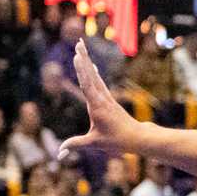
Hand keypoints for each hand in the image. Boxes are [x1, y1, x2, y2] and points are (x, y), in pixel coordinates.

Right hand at [59, 42, 142, 161]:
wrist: (136, 137)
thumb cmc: (116, 141)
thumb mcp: (94, 143)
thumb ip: (76, 145)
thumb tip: (60, 153)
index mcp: (97, 106)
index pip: (87, 84)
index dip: (81, 69)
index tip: (76, 56)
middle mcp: (101, 98)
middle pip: (90, 74)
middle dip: (83, 58)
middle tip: (78, 42)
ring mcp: (106, 97)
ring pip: (94, 76)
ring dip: (87, 61)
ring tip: (81, 47)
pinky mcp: (108, 100)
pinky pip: (99, 82)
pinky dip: (93, 72)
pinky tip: (90, 65)